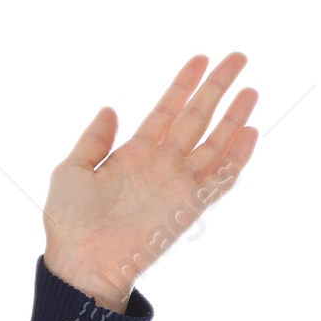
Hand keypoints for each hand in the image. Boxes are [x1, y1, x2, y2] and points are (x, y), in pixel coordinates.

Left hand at [42, 53, 258, 311]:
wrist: (82, 263)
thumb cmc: (70, 222)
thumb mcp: (71, 171)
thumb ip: (93, 140)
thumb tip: (110, 109)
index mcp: (134, 154)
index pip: (166, 111)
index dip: (183, 85)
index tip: (200, 59)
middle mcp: (161, 165)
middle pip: (197, 118)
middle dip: (217, 88)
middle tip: (238, 58)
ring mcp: (178, 185)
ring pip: (215, 144)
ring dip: (234, 118)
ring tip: (251, 90)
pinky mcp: (189, 207)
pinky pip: (220, 180)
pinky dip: (236, 158)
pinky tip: (250, 133)